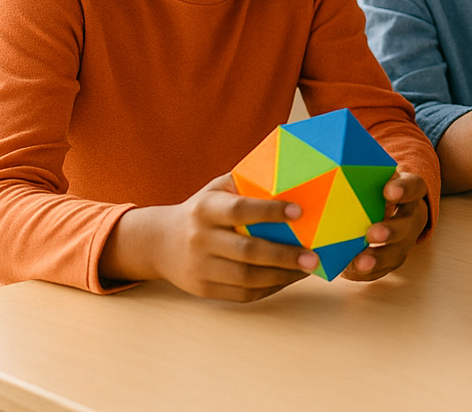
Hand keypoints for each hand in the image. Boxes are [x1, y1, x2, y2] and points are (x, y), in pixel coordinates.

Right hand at [107, 174, 316, 301]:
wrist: (159, 243)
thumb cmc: (202, 211)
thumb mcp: (216, 189)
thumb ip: (245, 183)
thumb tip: (289, 178)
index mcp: (206, 209)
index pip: (239, 210)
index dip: (269, 211)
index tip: (299, 211)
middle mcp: (201, 239)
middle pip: (247, 251)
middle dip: (284, 255)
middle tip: (313, 256)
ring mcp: (200, 267)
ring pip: (247, 278)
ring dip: (282, 275)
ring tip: (307, 268)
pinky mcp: (204, 289)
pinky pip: (242, 294)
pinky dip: (270, 288)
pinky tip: (288, 278)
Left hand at [342, 171, 428, 280]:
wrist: (389, 208)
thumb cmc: (373, 187)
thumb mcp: (374, 174)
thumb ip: (361, 168)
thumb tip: (329, 151)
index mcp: (410, 191)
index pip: (414, 186)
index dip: (404, 190)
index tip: (388, 191)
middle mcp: (411, 217)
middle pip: (408, 224)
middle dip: (391, 230)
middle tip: (372, 232)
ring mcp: (404, 241)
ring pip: (397, 252)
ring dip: (379, 258)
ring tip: (360, 262)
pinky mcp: (392, 259)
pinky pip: (383, 269)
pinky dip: (368, 271)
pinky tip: (351, 270)